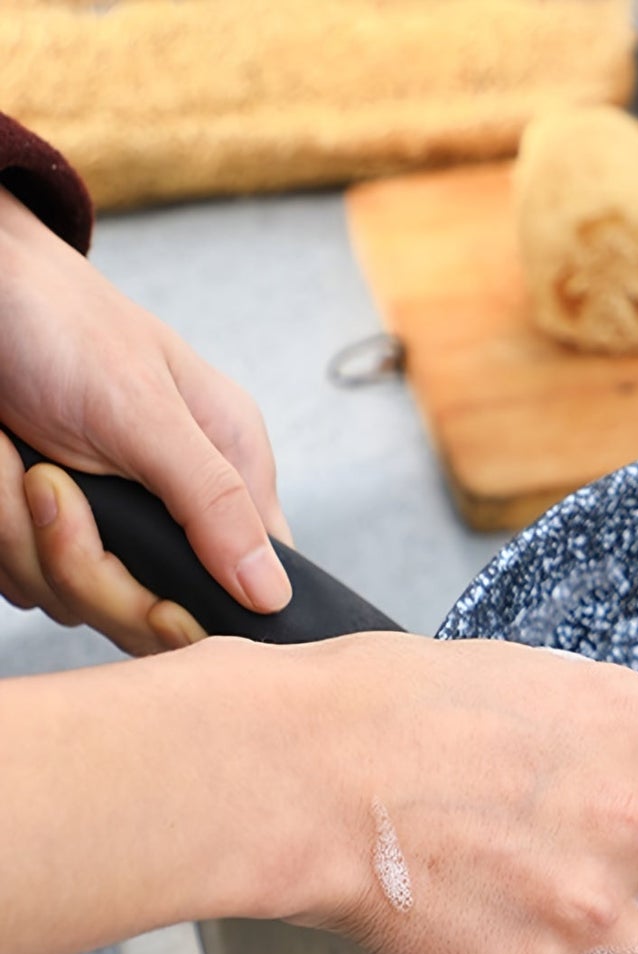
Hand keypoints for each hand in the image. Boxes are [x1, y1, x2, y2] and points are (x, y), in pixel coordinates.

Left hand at [0, 186, 292, 653]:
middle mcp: (176, 511)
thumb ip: (214, 501)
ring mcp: (110, 526)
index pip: (249, 587)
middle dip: (83, 562)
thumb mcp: (144, 409)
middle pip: (152, 612)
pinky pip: (26, 579)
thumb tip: (275, 595)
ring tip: (16, 459)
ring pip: (76, 600)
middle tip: (48, 484)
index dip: (202, 607)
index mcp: (229, 476)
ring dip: (22, 537)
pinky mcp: (49, 532)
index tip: (154, 598)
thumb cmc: (56, 320)